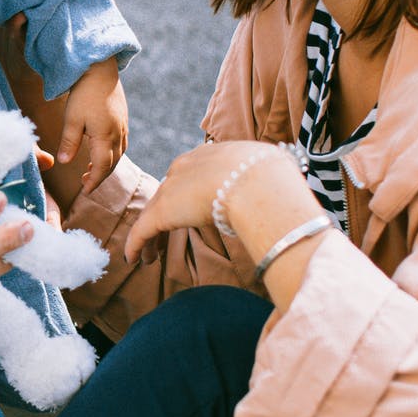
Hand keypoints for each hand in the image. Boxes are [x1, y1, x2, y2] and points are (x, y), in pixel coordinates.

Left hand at [56, 59, 126, 193]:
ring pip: (118, 154)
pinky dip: (111, 154)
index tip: (85, 191)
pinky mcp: (123, 119)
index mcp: (105, 137)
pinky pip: (121, 144)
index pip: (102, 167)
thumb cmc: (83, 93)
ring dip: (106, 166)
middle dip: (100, 176)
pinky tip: (101, 152)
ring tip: (90, 171)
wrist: (100, 70)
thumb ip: (69, 142)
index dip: (94, 181)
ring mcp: (122, 127)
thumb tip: (64, 162)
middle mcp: (118, 134)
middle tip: (85, 184)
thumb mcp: (72, 119)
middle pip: (112, 163)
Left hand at [120, 140, 317, 265]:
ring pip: (153, 215)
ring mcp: (172, 189)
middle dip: (163, 216)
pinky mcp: (162, 211)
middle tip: (161, 236)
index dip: (186, 197)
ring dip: (150, 238)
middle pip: (168, 195)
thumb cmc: (271, 176)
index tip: (188, 212)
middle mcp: (185, 168)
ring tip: (148, 258)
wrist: (256, 181)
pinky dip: (136, 245)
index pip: (190, 178)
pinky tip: (133, 259)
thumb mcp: (269, 171)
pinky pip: (143, 231)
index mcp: (210, 157)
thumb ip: (266, 181)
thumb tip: (284, 192)